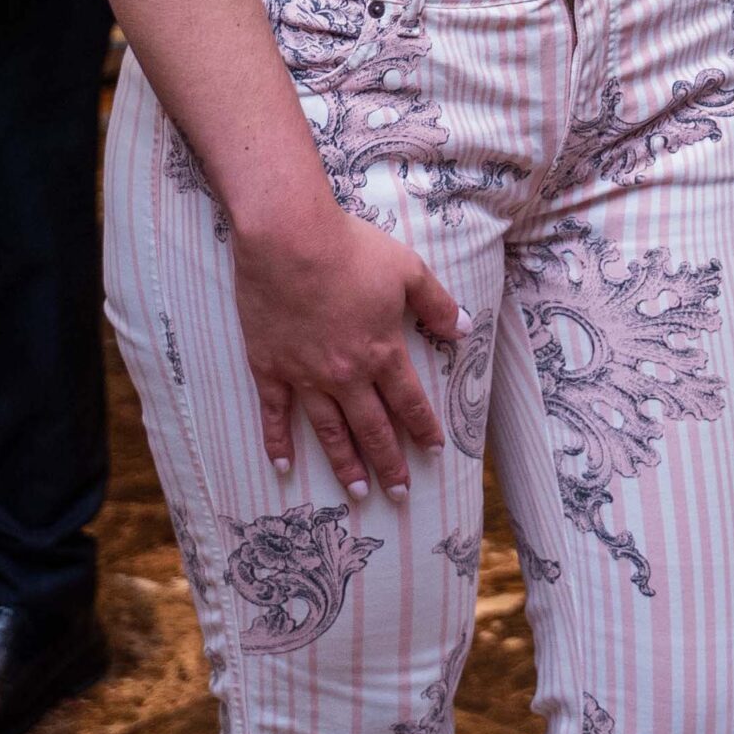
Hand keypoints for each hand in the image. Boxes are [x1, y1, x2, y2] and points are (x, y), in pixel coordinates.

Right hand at [231, 188, 467, 498]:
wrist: (290, 240)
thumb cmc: (352, 250)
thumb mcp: (408, 270)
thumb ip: (437, 304)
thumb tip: (463, 330)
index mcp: (382, 350)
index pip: (409, 401)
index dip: (423, 428)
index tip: (434, 452)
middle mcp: (346, 374)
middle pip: (373, 427)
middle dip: (389, 463)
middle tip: (400, 493)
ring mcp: (305, 375)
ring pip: (330, 431)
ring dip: (345, 464)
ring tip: (357, 492)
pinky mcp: (270, 369)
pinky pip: (276, 416)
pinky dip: (279, 444)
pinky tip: (284, 468)